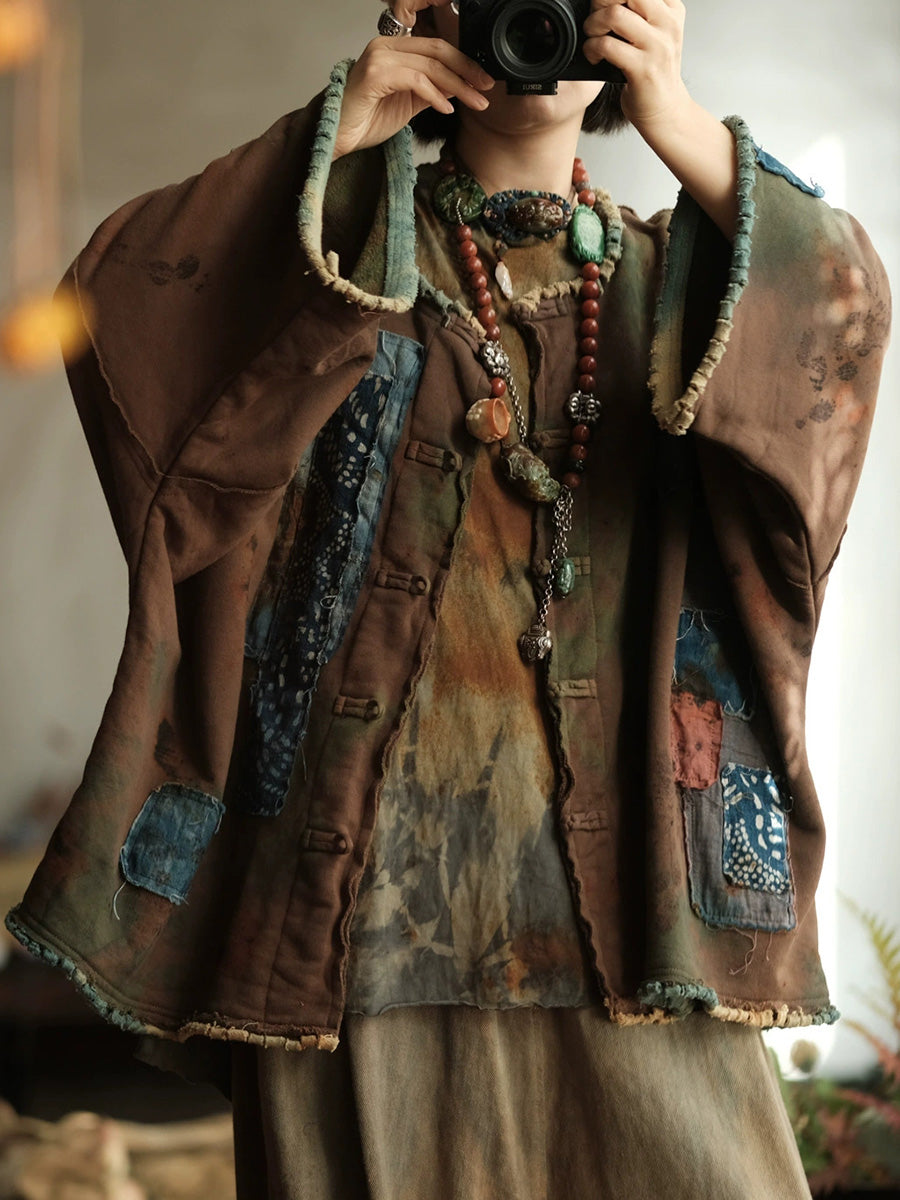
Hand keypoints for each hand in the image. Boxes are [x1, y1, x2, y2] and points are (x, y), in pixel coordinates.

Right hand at [333, 2, 493, 159]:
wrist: (339, 138)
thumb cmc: (366, 121)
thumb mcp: (409, 104)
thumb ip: (431, 91)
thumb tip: (458, 88)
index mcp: (394, 49)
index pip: (436, 48)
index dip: (463, 63)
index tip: (483, 81)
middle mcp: (385, 47)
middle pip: (437, 51)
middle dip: (467, 71)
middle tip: (486, 89)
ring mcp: (379, 58)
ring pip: (430, 66)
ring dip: (458, 86)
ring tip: (475, 102)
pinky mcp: (375, 74)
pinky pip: (415, 80)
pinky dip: (435, 95)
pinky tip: (447, 110)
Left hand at [585, 0, 737, 239]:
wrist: (665, 110)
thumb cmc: (654, 73)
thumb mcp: (655, 34)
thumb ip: (638, 13)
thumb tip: (604, 1)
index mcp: (672, 10)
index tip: (603, 7)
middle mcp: (668, 24)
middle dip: (601, 2)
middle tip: (595, 20)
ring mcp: (657, 46)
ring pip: (614, 15)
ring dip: (593, 25)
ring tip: (592, 38)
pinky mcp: (642, 68)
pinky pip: (607, 45)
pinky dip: (592, 48)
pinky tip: (593, 56)